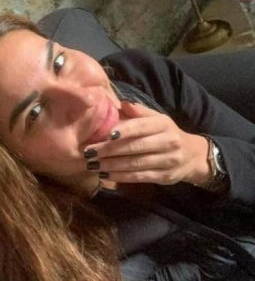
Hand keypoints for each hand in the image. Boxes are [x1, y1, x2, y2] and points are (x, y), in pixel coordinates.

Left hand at [84, 101, 210, 185]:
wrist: (192, 155)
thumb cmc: (165, 134)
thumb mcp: (156, 119)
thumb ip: (138, 112)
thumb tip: (120, 103)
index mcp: (163, 124)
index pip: (141, 126)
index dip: (124, 130)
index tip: (106, 134)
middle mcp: (168, 141)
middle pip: (135, 147)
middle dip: (109, 150)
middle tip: (88, 152)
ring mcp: (167, 161)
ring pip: (135, 163)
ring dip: (110, 165)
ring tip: (91, 164)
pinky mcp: (164, 177)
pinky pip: (139, 177)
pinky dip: (120, 177)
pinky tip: (104, 174)